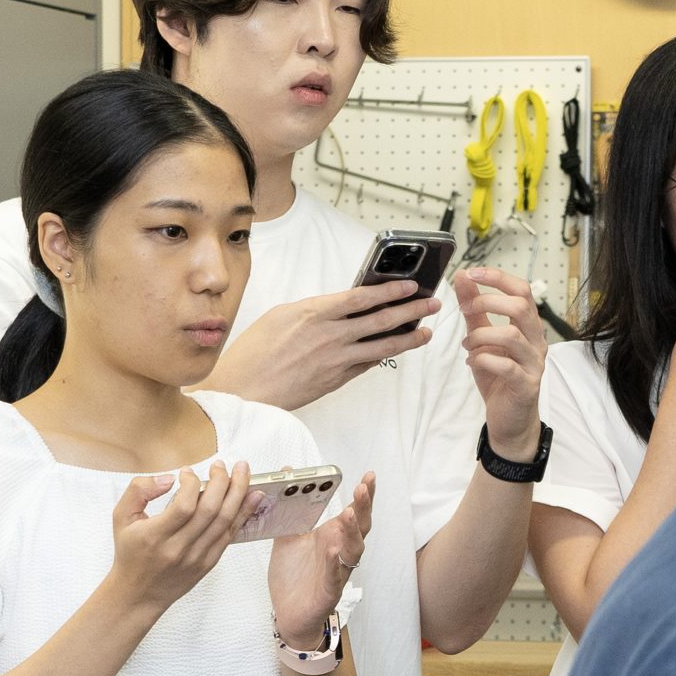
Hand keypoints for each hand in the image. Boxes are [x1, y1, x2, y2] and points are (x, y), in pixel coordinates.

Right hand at [106, 464, 255, 616]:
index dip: (191, 484)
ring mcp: (197, 558)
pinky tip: (254, 496)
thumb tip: (168, 479)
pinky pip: (230, 535)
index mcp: (155, 536)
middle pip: (210, 511)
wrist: (138, 593)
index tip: (188, 472)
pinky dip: (244, 514)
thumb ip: (138, 491)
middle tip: (222, 464)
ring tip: (243, 471)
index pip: (184, 506)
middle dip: (221, 482)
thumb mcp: (121, 517)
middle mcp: (179, 548)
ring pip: (225, 522)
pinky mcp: (209, 563)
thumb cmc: (130, 553)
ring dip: (238, 493)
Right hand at [204, 284, 441, 409]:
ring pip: (383, 346)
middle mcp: (330, 335)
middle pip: (381, 320)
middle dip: (411, 311)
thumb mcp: (281, 315)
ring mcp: (336, 360)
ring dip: (409, 338)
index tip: (411, 286)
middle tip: (432, 304)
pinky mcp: (336, 380)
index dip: (391, 290)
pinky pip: (368, 364)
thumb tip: (339, 305)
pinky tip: (398, 349)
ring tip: (427, 332)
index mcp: (314, 312)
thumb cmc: (254, 352)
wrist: (244, 390)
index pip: (362, 297)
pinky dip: (385, 355)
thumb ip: (314, 309)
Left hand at [270, 471, 375, 645]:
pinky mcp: (328, 591)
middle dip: (363, 507)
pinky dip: (335, 563)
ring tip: (348, 514)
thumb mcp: (287, 536)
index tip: (369, 476)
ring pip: (353, 550)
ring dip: (352, 532)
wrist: (288, 612)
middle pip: (360, 527)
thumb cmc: (294, 576)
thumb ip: (289, 508)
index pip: (355, 512)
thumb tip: (287, 473)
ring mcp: (338, 571)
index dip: (364, 495)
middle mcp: (340, 551)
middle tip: (363, 487)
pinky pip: (335, 576)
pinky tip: (332, 550)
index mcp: (333, 536)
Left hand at [453, 269, 549, 460]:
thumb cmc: (499, 377)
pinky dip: (482, 360)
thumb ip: (474, 311)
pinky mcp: (526, 385)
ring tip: (466, 344)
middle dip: (487, 302)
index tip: (472, 273)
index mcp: (528, 326)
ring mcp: (534, 363)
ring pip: (512, 335)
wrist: (511, 419)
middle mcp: (536, 341)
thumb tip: (463, 278)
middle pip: (521, 307)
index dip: (498, 277)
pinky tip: (471, 362)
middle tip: (465, 310)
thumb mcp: (482, 339)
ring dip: (480, 336)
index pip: (522, 290)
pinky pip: (506, 365)